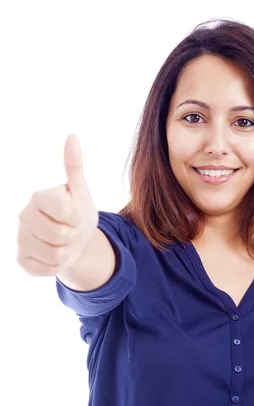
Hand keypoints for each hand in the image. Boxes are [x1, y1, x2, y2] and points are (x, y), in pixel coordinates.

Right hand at [17, 134, 98, 276]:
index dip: (75, 218)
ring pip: (55, 255)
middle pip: (60, 236)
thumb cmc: (77, 213)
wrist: (75, 242)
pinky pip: (46, 269)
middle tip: (69, 231)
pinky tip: (53, 255)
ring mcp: (20, 238)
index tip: (74, 215)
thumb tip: (72, 135)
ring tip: (63, 243)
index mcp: (39, 197)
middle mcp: (24, 215)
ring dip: (66, 252)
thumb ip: (74, 166)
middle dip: (72, 236)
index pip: (64, 212)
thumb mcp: (81, 192)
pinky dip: (56, 266)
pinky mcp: (21, 259)